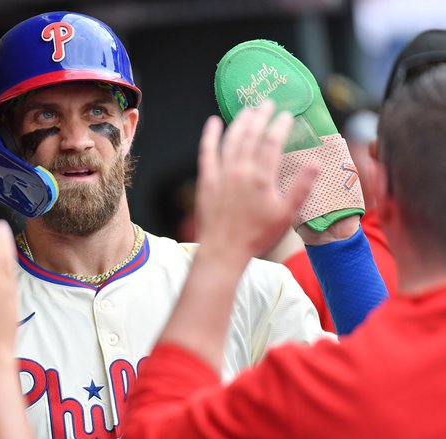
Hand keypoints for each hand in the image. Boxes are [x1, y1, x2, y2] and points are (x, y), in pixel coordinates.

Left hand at [195, 101, 317, 262]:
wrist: (223, 250)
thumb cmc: (256, 236)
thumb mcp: (286, 215)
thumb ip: (300, 187)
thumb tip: (316, 163)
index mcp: (261, 178)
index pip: (272, 143)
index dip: (280, 126)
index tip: (286, 115)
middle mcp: (240, 171)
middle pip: (251, 135)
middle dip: (260, 116)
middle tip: (267, 103)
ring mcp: (221, 174)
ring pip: (230, 139)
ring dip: (239, 122)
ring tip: (247, 110)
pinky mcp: (206, 180)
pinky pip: (207, 151)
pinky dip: (210, 135)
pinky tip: (213, 123)